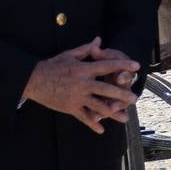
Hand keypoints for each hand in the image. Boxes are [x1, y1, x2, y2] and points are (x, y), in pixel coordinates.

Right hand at [22, 37, 139, 132]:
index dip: (122, 65)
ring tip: (125, 117)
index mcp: (84, 69)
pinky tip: (101, 129)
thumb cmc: (52, 65)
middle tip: (135, 98)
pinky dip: (93, 124)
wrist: (33, 80)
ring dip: (113, 113)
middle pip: (106, 89)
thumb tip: (99, 40)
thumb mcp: (69, 55)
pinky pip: (83, 117)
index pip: (107, 66)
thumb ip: (86, 49)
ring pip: (98, 106)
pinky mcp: (70, 107)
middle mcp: (82, 84)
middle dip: (122, 94)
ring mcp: (76, 97)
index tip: (136, 66)